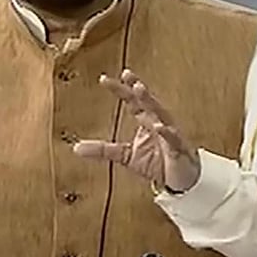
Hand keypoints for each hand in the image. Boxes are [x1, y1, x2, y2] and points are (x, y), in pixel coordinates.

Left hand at [73, 69, 200, 192]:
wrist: (181, 181)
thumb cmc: (157, 163)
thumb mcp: (125, 156)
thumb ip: (103, 150)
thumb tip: (76, 148)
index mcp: (146, 121)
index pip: (132, 102)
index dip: (121, 90)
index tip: (105, 78)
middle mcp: (158, 123)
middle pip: (146, 102)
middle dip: (137, 89)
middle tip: (127, 75)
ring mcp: (170, 135)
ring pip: (161, 114)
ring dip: (150, 101)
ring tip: (140, 89)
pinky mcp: (178, 150)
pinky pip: (173, 139)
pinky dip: (167, 132)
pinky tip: (159, 127)